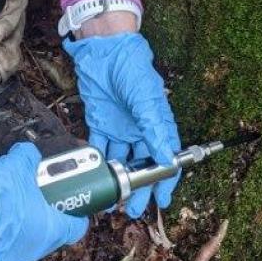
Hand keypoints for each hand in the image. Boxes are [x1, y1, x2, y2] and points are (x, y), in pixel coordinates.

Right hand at [0, 142, 88, 260]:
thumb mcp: (18, 165)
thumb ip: (28, 157)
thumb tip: (28, 152)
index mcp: (52, 229)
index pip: (76, 228)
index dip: (75, 215)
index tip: (70, 203)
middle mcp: (38, 249)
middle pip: (53, 235)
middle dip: (49, 217)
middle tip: (40, 200)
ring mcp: (17, 259)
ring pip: (30, 243)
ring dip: (28, 227)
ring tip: (16, 208)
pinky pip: (8, 250)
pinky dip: (7, 237)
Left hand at [63, 32, 181, 217]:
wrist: (105, 50)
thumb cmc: (134, 70)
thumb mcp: (147, 100)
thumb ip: (154, 131)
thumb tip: (166, 159)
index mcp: (157, 125)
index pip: (165, 158)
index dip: (165, 180)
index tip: (163, 200)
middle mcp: (139, 130)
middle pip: (141, 166)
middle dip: (138, 189)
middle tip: (133, 210)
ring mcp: (119, 129)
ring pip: (120, 162)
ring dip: (117, 180)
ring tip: (112, 199)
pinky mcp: (99, 123)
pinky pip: (98, 148)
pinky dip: (97, 162)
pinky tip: (95, 176)